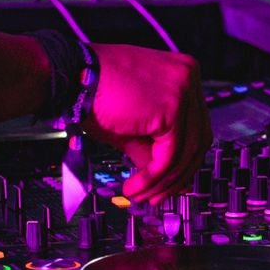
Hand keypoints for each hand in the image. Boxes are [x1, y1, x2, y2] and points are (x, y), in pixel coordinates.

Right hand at [85, 43, 208, 202]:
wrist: (71, 76)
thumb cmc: (95, 93)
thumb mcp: (134, 126)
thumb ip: (155, 149)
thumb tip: (173, 179)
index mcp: (182, 73)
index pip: (197, 126)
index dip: (185, 161)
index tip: (170, 183)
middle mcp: (188, 76)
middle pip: (199, 140)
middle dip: (178, 175)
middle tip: (157, 196)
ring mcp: (184, 89)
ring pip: (187, 152)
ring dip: (163, 181)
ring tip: (141, 195)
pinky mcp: (173, 106)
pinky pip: (170, 155)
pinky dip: (153, 177)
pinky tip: (136, 186)